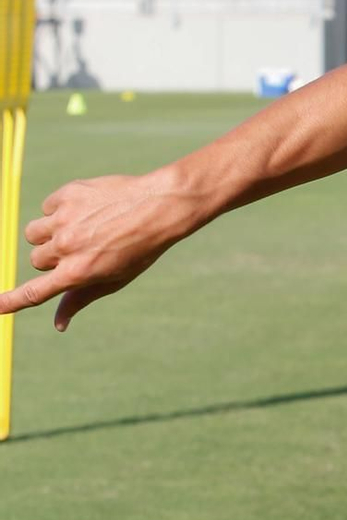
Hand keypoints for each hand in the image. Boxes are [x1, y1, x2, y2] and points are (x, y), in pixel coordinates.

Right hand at [0, 168, 196, 331]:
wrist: (159, 205)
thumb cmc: (139, 248)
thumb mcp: (114, 279)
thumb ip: (81, 299)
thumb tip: (59, 324)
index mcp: (78, 273)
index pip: (36, 291)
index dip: (12, 301)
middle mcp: (66, 247)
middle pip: (36, 260)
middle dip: (53, 259)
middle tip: (83, 250)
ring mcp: (64, 219)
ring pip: (34, 233)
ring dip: (49, 234)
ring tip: (81, 229)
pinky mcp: (66, 195)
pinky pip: (47, 208)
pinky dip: (60, 210)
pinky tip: (88, 209)